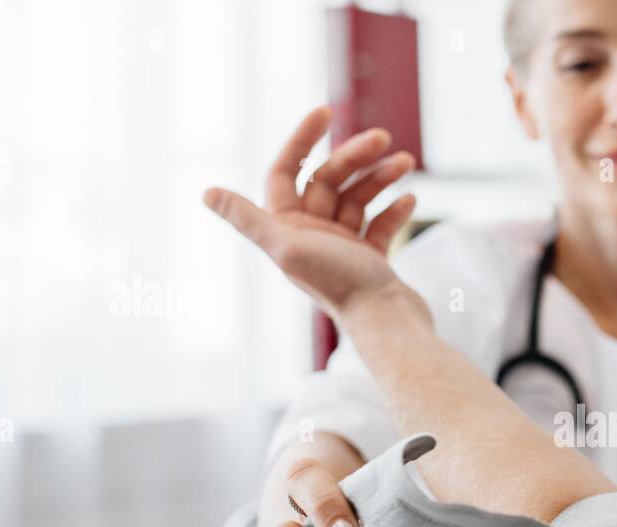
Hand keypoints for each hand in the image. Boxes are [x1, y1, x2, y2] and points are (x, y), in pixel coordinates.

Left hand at [203, 104, 426, 324]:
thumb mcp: (287, 247)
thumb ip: (247, 219)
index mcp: (286, 230)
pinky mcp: (372, 260)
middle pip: (328, 180)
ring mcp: (343, 247)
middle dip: (354, 157)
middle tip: (382, 140)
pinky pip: (381, 224)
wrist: (388, 324)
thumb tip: (206, 193)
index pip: (287, 171)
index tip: (326, 112)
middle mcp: (311, 236)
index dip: (301, 139)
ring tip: (404, 162)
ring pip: (357, 198)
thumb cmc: (339, 285)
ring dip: (381, 177)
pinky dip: (394, 209)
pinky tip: (410, 199)